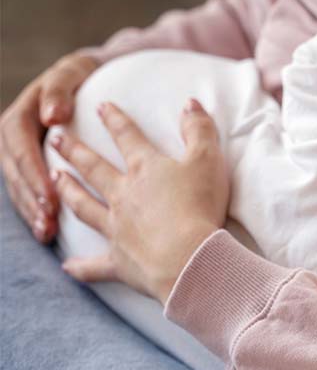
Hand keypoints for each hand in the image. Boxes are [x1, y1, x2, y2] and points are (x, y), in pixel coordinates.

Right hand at [0, 52, 99, 242]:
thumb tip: (52, 116)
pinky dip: (35, 211)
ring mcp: (18, 153)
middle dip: (31, 198)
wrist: (90, 77)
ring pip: (18, 186)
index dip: (33, 172)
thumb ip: (59, 90)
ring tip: (48, 231)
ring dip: (31, 210)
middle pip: (15, 172)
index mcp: (20, 115)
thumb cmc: (83, 75)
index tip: (51, 194)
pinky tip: (48, 232)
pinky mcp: (29, 167)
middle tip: (49, 220)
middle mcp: (13, 136)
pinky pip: (27, 191)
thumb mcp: (72, 72)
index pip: (20, 146)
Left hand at [50, 99, 228, 304]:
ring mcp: (117, 227)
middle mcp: (123, 194)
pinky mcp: (120, 260)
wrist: (188, 257)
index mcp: (145, 169)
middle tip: (55, 139)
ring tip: (56, 180)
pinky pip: (95, 264)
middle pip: (94, 168)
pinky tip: (67, 266)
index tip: (100, 106)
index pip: (127, 136)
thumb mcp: (208, 159)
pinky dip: (80, 267)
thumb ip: (199, 129)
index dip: (115, 119)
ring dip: (68, 192)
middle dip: (75, 151)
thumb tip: (191, 103)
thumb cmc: (200, 205)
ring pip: (84, 206)